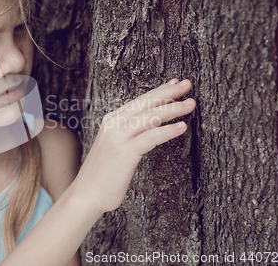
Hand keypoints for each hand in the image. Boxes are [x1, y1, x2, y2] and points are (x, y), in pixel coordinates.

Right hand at [71, 78, 195, 213]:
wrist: (86, 194)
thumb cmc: (104, 174)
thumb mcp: (115, 147)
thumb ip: (130, 133)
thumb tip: (151, 124)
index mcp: (111, 121)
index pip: (140, 100)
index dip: (159, 90)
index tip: (175, 83)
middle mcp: (114, 124)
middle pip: (146, 103)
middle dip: (169, 92)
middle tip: (187, 85)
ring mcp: (118, 137)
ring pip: (150, 117)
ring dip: (173, 108)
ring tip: (190, 104)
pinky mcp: (125, 152)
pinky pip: (151, 137)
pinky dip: (168, 130)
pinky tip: (182, 127)